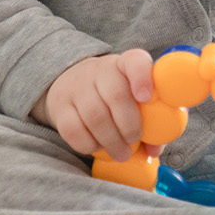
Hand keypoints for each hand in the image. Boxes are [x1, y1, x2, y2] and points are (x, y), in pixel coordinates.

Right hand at [30, 49, 161, 159]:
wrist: (72, 83)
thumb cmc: (115, 96)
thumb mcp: (134, 97)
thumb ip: (151, 120)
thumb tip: (155, 148)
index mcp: (125, 65)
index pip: (135, 61)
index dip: (142, 78)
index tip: (146, 97)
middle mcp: (100, 70)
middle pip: (116, 95)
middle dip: (129, 126)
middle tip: (134, 141)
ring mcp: (77, 87)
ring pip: (95, 116)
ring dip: (111, 141)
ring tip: (121, 153)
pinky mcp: (60, 106)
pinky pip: (73, 130)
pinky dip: (89, 144)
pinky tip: (97, 147)